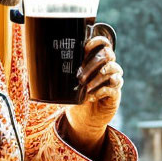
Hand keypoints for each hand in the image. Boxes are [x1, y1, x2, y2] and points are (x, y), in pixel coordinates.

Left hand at [64, 35, 123, 156]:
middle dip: (93, 63)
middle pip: (109, 54)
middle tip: (80, 76)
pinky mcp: (116, 94)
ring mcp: (113, 80)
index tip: (85, 48)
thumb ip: (64, 70)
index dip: (97, 42)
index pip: (104, 43)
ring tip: (85, 88)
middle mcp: (108, 68)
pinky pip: (113, 87)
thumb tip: (45, 61)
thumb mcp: (68, 82)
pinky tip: (91, 97)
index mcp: (97, 61)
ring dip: (97, 78)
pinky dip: (101, 91)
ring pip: (114, 69)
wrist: (84, 119)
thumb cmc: (76, 97)